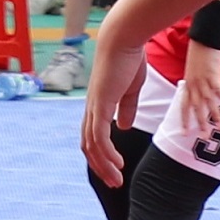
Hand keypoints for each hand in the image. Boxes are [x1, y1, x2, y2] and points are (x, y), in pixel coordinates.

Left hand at [78, 27, 138, 188]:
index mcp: (98, 104)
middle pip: (88, 145)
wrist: (124, 38)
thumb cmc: (129, 58)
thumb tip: (123, 127)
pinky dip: (106, 153)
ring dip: (103, 165)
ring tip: (116, 179)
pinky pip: (99, 136)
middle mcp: (92, 108)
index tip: (115, 168)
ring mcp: (94, 107)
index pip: (93, 136)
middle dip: (100, 166)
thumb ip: (126, 108)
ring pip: (92, 145)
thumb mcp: (131, 89)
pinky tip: (117, 163)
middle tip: (113, 181)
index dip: (101, 154)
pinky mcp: (101, 104)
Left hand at [171, 43, 219, 152]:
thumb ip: (197, 83)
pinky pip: (219, 90)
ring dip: (215, 115)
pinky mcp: (213, 75)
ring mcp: (203, 80)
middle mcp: (194, 85)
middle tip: (204, 136)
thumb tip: (202, 93)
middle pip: (196, 107)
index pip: (184, 106)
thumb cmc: (199, 53)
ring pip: (208, 101)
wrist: (202, 39)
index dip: (184, 120)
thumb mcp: (194, 70)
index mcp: (188, 84)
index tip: (184, 134)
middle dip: (200, 123)